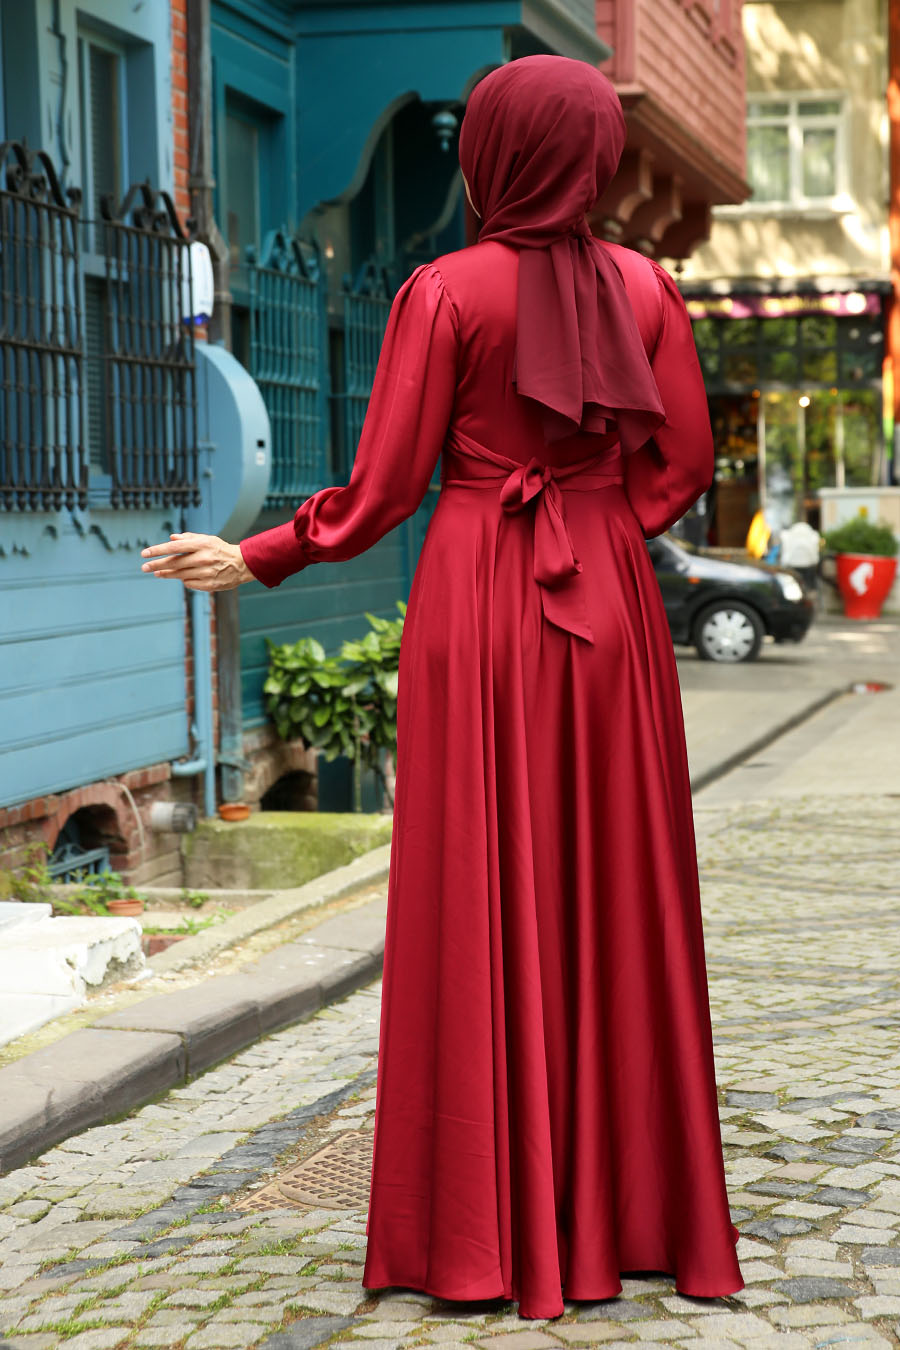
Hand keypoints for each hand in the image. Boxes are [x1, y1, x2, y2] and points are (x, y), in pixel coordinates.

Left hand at [140, 532, 254, 590]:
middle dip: (157, 565)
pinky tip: (179, 577)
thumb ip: (189, 538)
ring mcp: (206, 573)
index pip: (174, 547)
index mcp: (201, 545)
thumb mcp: (207, 539)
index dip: (158, 550)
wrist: (243, 564)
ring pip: (179, 575)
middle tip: (144, 567)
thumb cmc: (221, 549)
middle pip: (174, 563)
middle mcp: (203, 559)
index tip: (144, 553)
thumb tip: (171, 538)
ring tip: (157, 573)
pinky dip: (183, 580)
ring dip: (166, 574)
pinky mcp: (209, 584)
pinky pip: (189, 583)